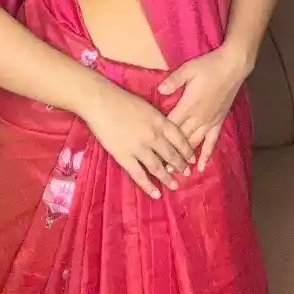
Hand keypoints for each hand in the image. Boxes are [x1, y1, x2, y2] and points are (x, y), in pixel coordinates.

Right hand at [80, 80, 195, 200]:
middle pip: (171, 154)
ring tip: (175, 186)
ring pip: (158, 167)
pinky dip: (148, 186)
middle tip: (186, 173)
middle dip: (180, 165)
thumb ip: (156, 120)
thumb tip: (163, 130)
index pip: (179, 139)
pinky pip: (139, 175)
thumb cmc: (121, 99)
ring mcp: (140, 149)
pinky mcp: (125, 157)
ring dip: (168, 178)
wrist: (101, 102)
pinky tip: (156, 194)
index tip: (192, 158)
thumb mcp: (147, 106)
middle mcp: (154, 137)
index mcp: (160, 122)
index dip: (187, 150)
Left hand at [157, 44, 250, 171]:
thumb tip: (159, 90)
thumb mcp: (188, 69)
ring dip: (184, 158)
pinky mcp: (219, 122)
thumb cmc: (208, 66)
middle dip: (170, 155)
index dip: (160, 140)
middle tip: (159, 170)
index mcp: (188, 106)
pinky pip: (212, 142)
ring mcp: (210, 122)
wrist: (233, 66)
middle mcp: (198, 118)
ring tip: (175, 172)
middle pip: (181, 140)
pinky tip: (201, 167)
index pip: (170, 126)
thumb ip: (173, 81)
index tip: (150, 152)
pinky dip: (206, 155)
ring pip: (194, 144)